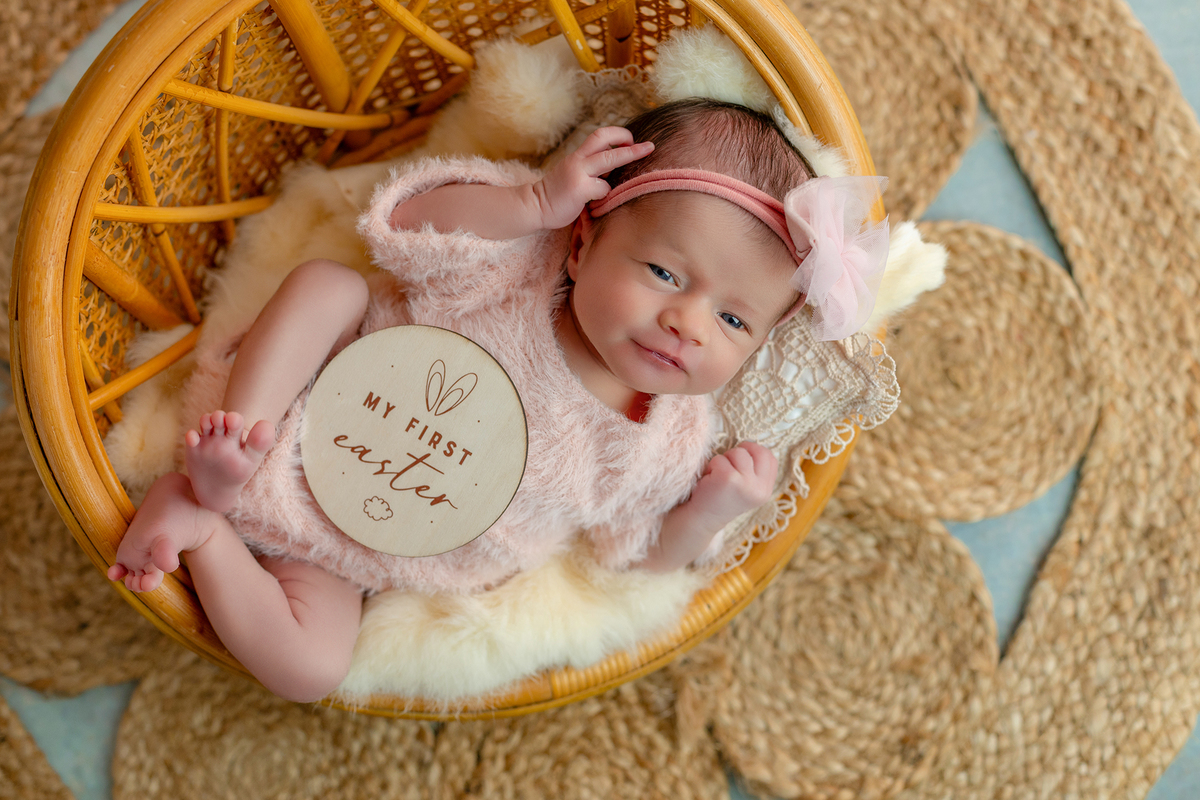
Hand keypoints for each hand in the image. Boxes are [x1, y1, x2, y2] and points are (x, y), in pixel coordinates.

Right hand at [531, 127, 653, 229]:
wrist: (534, 206)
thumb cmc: (557, 194)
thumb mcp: (574, 175)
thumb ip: (592, 170)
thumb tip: (614, 168)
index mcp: (578, 156)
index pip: (600, 136)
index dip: (618, 135)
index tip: (632, 141)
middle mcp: (578, 160)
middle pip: (605, 139)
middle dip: (630, 140)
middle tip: (648, 146)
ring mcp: (579, 173)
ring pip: (610, 159)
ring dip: (629, 156)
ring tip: (644, 157)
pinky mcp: (579, 189)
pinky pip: (604, 188)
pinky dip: (607, 194)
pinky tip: (601, 202)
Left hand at [688, 442, 777, 525]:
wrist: (702, 520)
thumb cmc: (722, 497)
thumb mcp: (746, 487)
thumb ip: (754, 471)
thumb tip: (753, 445)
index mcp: (766, 490)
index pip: (770, 457)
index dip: (754, 452)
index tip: (740, 462)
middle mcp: (760, 488)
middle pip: (757, 450)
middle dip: (740, 452)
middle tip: (728, 467)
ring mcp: (745, 483)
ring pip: (738, 453)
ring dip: (724, 460)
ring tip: (718, 475)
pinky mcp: (728, 478)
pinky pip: (719, 459)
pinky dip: (711, 466)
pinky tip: (710, 480)